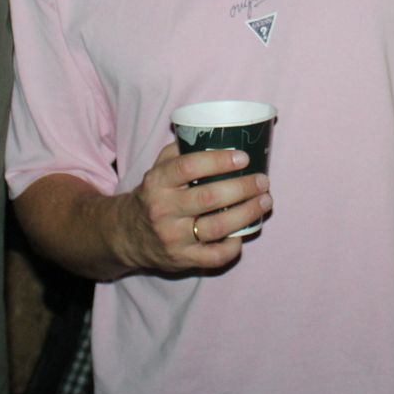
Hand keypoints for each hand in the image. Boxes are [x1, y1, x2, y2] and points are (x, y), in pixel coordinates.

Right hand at [114, 143, 271, 273]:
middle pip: (210, 198)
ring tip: (265, 201)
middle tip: (262, 181)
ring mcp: (173, 238)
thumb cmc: (153, 196)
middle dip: (242, 187)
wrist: (127, 235)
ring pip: (217, 227)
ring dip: (247, 213)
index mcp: (157, 182)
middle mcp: (164, 210)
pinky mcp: (183, 259)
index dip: (219, 161)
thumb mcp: (157, 170)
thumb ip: (181, 152)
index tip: (243, 158)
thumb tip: (216, 134)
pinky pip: (215, 256)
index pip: (188, 167)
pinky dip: (234, 245)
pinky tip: (244, 232)